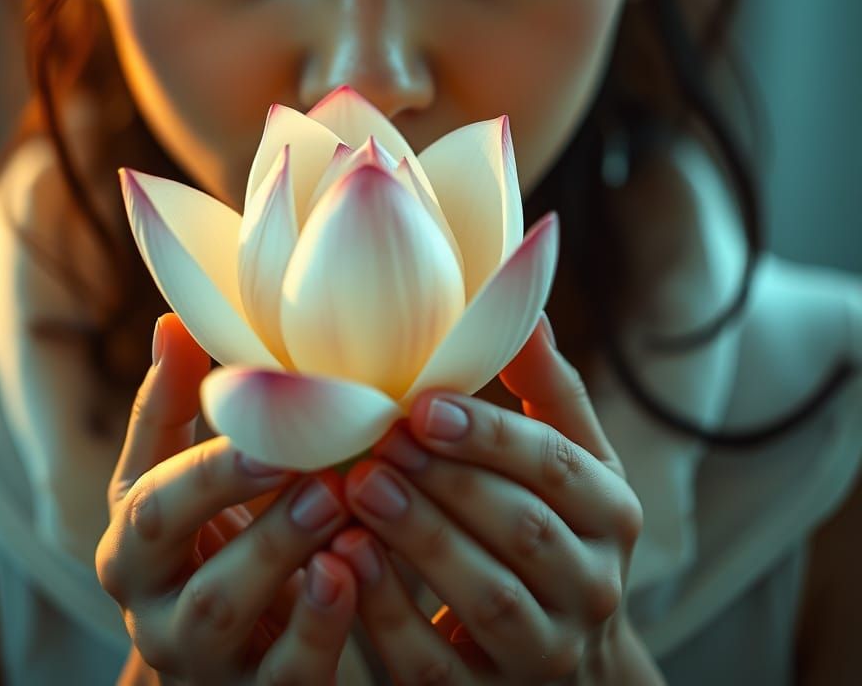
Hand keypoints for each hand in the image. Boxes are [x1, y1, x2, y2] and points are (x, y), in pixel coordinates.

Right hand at [96, 313, 358, 684]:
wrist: (225, 646)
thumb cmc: (205, 537)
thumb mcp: (176, 477)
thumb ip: (172, 406)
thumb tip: (175, 318)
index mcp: (132, 548)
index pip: (153, 507)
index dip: (208, 469)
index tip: (268, 430)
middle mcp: (155, 612)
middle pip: (192, 572)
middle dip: (250, 516)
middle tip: (319, 472)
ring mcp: (205, 665)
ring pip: (233, 620)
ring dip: (288, 560)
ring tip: (343, 511)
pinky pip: (289, 673)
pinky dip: (324, 625)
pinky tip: (358, 571)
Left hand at [331, 314, 646, 683]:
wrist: (567, 659)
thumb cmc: (555, 529)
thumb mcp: (571, 463)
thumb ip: (548, 391)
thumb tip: (527, 307)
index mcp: (611, 515)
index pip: (556, 468)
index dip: (490, 434)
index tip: (423, 404)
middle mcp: (594, 587)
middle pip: (522, 530)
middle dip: (447, 483)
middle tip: (379, 444)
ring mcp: (548, 653)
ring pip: (487, 598)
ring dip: (419, 541)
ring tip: (358, 491)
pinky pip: (438, 666)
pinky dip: (389, 617)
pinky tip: (345, 562)